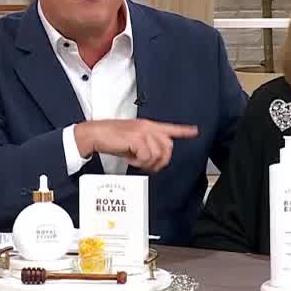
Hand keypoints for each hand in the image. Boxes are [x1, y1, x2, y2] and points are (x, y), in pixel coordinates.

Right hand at [74, 119, 198, 172]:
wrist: (95, 134)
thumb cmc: (111, 138)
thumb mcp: (132, 141)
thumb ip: (146, 145)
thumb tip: (156, 158)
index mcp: (148, 125)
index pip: (170, 128)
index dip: (183, 130)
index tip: (194, 131)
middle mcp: (148, 127)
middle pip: (167, 147)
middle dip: (160, 161)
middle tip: (147, 165)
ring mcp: (143, 131)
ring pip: (158, 154)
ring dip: (147, 163)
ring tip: (135, 160)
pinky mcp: (136, 138)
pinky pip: (146, 156)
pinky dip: (138, 162)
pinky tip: (130, 159)